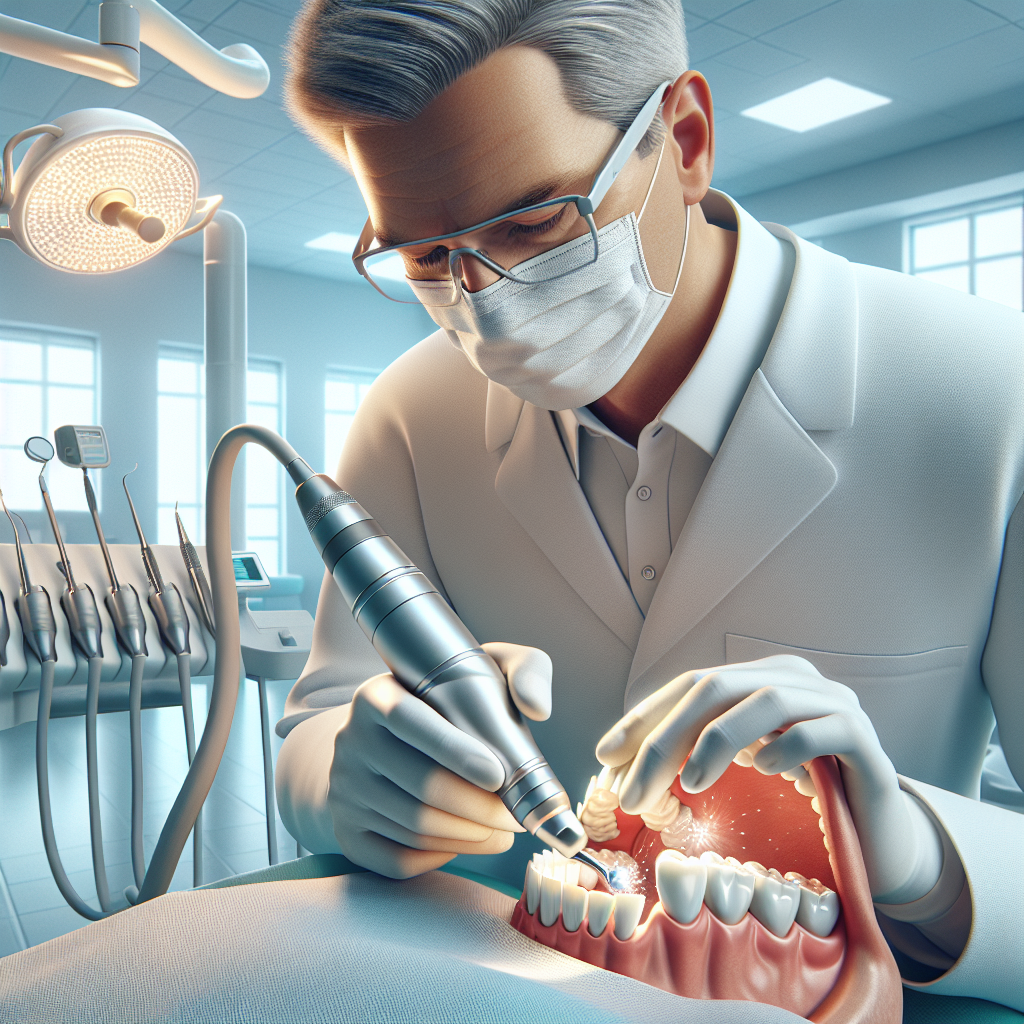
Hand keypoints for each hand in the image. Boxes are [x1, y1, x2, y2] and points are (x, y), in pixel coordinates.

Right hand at [328, 641, 552, 878]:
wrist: (380, 742)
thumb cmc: (447, 707)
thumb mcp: (481, 671)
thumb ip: (523, 670)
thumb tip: (537, 707)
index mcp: (377, 696)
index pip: (408, 721)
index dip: (454, 752)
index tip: (497, 775)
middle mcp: (351, 741)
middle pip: (421, 786)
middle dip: (481, 808)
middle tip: (516, 815)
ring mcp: (344, 790)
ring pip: (415, 827)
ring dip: (471, 836)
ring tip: (501, 830)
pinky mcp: (345, 831)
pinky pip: (398, 861)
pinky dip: (441, 858)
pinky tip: (465, 841)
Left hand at [596, 655, 943, 902]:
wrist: (877, 835)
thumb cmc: (798, 800)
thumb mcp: (739, 767)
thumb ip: (695, 751)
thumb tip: (620, 764)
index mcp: (759, 678)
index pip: (690, 684)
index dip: (645, 717)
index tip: (604, 756)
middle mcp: (795, 679)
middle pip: (718, 688)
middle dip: (668, 736)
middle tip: (635, 790)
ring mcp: (835, 703)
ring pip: (767, 700)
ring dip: (719, 739)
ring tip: (691, 784)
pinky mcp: (865, 738)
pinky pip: (823, 729)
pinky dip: (787, 745)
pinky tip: (763, 769)